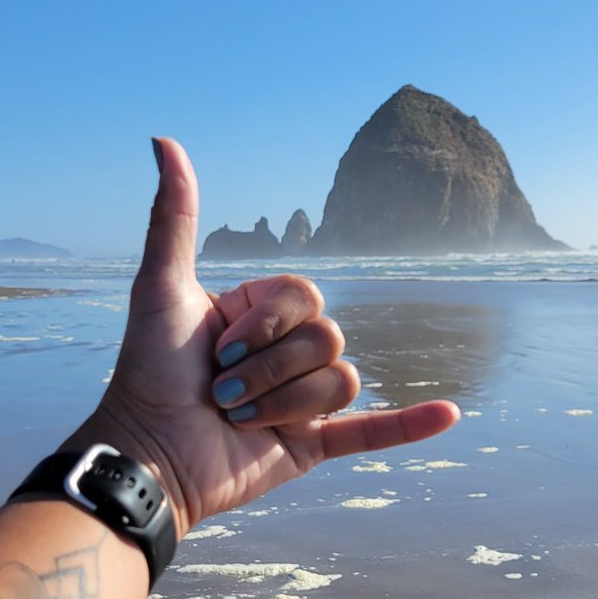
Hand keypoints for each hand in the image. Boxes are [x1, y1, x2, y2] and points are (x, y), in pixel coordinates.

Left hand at [64, 138, 458, 535]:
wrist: (149, 457)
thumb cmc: (148, 374)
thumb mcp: (161, 288)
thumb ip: (174, 220)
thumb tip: (166, 141)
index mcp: (261, 315)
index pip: (306, 297)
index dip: (268, 323)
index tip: (216, 346)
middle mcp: (286, 353)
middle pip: (327, 338)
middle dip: (269, 369)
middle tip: (221, 392)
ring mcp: (303, 399)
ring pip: (342, 380)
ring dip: (288, 402)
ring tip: (240, 420)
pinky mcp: (315, 444)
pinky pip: (375, 429)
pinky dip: (412, 423)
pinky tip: (449, 413)